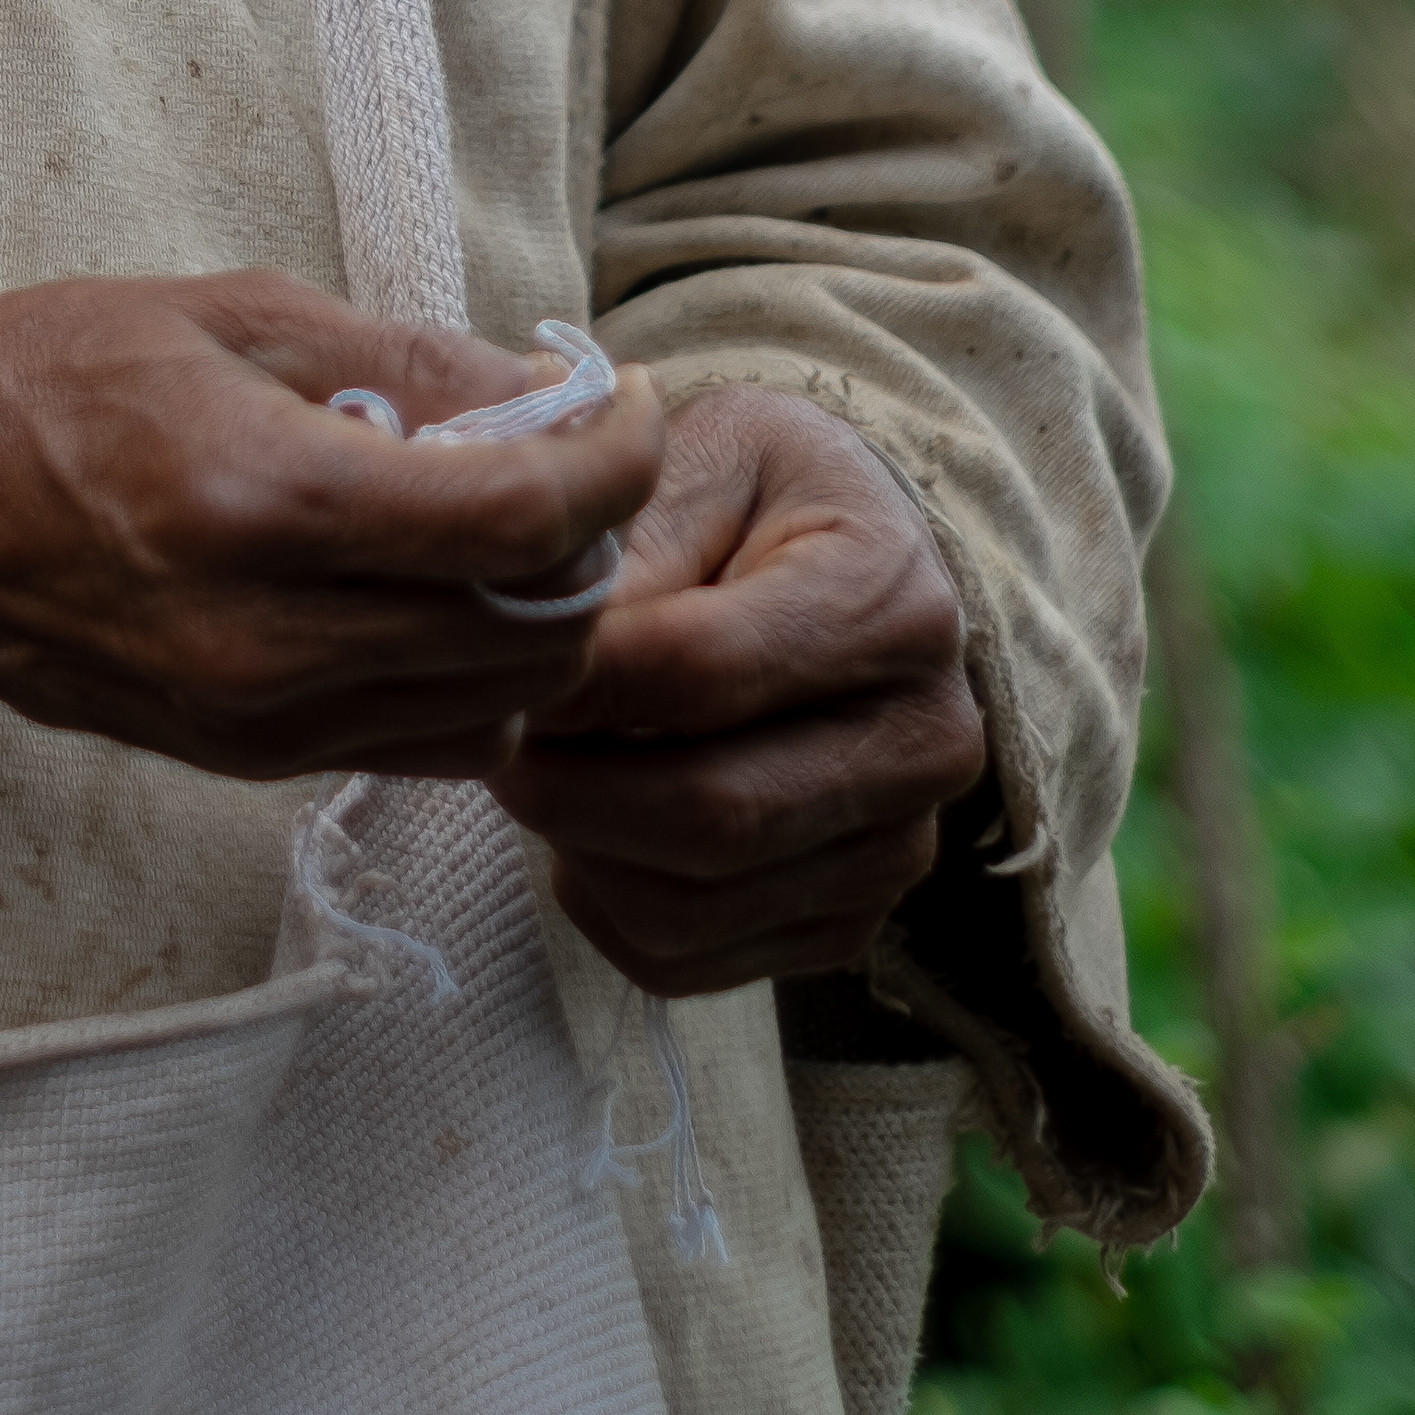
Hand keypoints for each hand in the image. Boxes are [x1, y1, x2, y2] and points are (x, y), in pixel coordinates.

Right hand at [0, 274, 662, 778]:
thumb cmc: (26, 377)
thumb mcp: (215, 308)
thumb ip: (392, 356)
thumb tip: (539, 386)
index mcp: (264, 502)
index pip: (519, 520)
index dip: (612, 460)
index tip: (631, 401)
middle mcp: (271, 641)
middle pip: (532, 635)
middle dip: (593, 544)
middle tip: (581, 454)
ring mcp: (256, 721)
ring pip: (489, 706)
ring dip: (536, 616)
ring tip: (511, 516)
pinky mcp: (239, 760)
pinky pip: (413, 738)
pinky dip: (463, 670)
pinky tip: (432, 584)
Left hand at [490, 383, 986, 994]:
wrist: (852, 563)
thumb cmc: (763, 493)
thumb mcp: (707, 451)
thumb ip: (632, 534)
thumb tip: (549, 638)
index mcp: (893, 603)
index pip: (705, 671)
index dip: (580, 679)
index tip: (496, 664)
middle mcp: (923, 742)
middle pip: (711, 813)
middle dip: (566, 785)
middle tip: (491, 737)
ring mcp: (896, 847)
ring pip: (695, 905)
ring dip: (578, 849)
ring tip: (532, 771)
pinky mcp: (849, 921)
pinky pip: (696, 962)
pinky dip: (608, 908)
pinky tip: (584, 830)